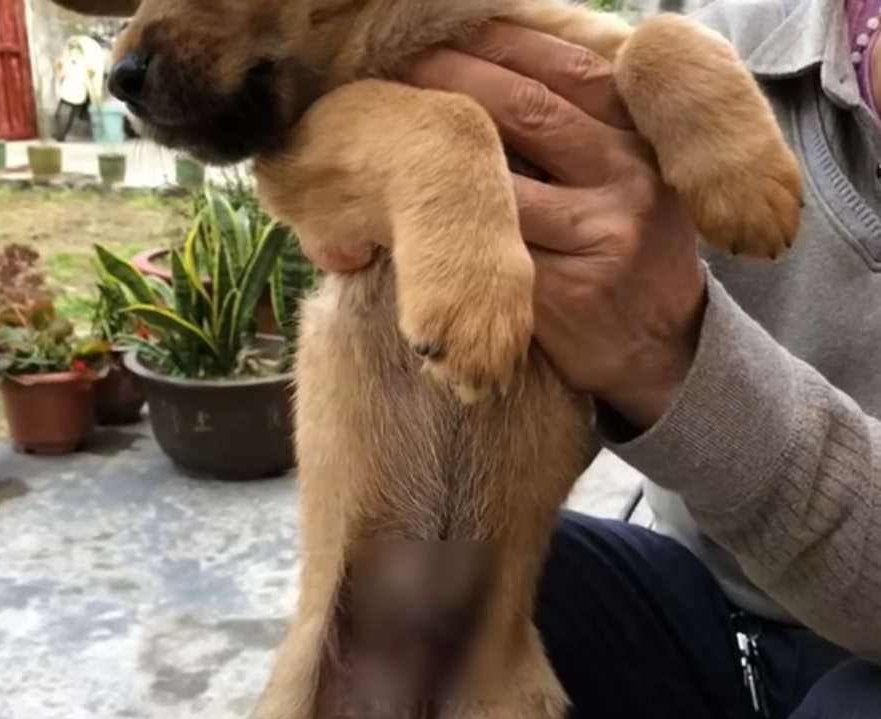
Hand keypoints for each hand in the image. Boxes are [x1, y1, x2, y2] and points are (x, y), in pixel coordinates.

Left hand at [407, 24, 705, 428]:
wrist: (660, 350)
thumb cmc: (635, 253)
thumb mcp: (638, 178)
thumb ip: (588, 130)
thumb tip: (501, 71)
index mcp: (643, 140)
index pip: (567, 71)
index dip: (502, 44)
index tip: (449, 29)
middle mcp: (626, 181)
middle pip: (527, 112)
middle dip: (457, 80)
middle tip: (403, 62)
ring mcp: (595, 239)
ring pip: (500, 184)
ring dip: (440, 156)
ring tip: (396, 129)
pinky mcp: (560, 295)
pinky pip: (489, 250)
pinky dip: (446, 227)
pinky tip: (411, 207)